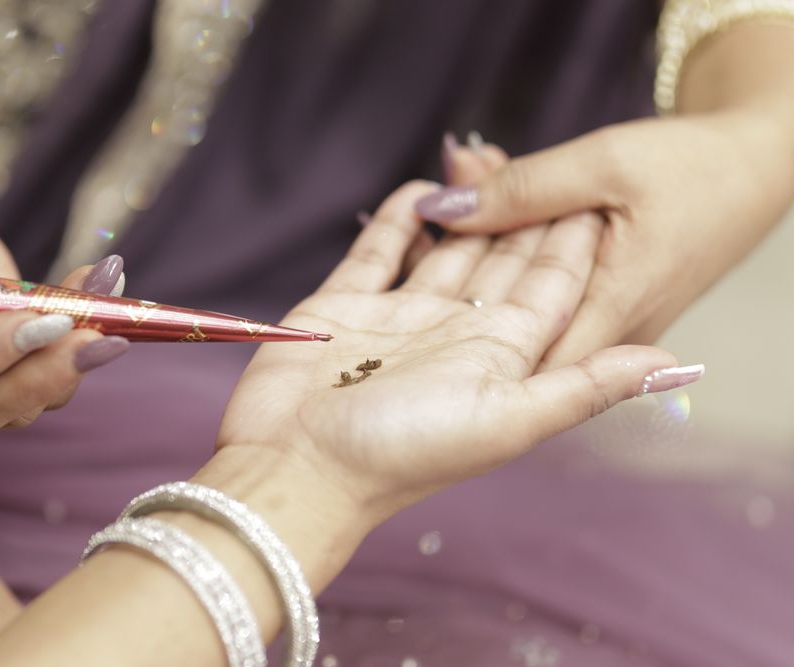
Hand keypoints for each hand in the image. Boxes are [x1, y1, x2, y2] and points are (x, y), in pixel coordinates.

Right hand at [217, 182, 700, 525]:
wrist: (295, 468)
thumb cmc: (400, 452)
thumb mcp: (506, 419)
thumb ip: (584, 385)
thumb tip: (675, 365)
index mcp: (499, 358)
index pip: (550, 286)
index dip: (574, 239)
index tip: (598, 190)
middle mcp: (454, 334)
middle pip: (500, 259)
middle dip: (523, 209)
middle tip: (538, 153)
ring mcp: (398, 317)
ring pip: (444, 249)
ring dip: (467, 207)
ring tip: (482, 158)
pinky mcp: (345, 305)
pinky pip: (380, 250)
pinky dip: (399, 218)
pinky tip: (422, 187)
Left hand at [420, 113, 793, 369]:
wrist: (755, 165)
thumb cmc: (693, 165)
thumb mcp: (602, 163)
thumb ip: (522, 190)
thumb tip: (441, 207)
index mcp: (608, 310)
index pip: (514, 362)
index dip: (445, 344)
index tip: (396, 314)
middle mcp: (601, 330)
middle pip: (502, 323)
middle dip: (454, 277)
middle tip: (422, 223)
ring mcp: (599, 319)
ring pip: (512, 302)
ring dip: (476, 251)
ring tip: (445, 201)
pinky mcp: (596, 300)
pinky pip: (531, 287)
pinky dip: (500, 244)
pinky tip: (471, 206)